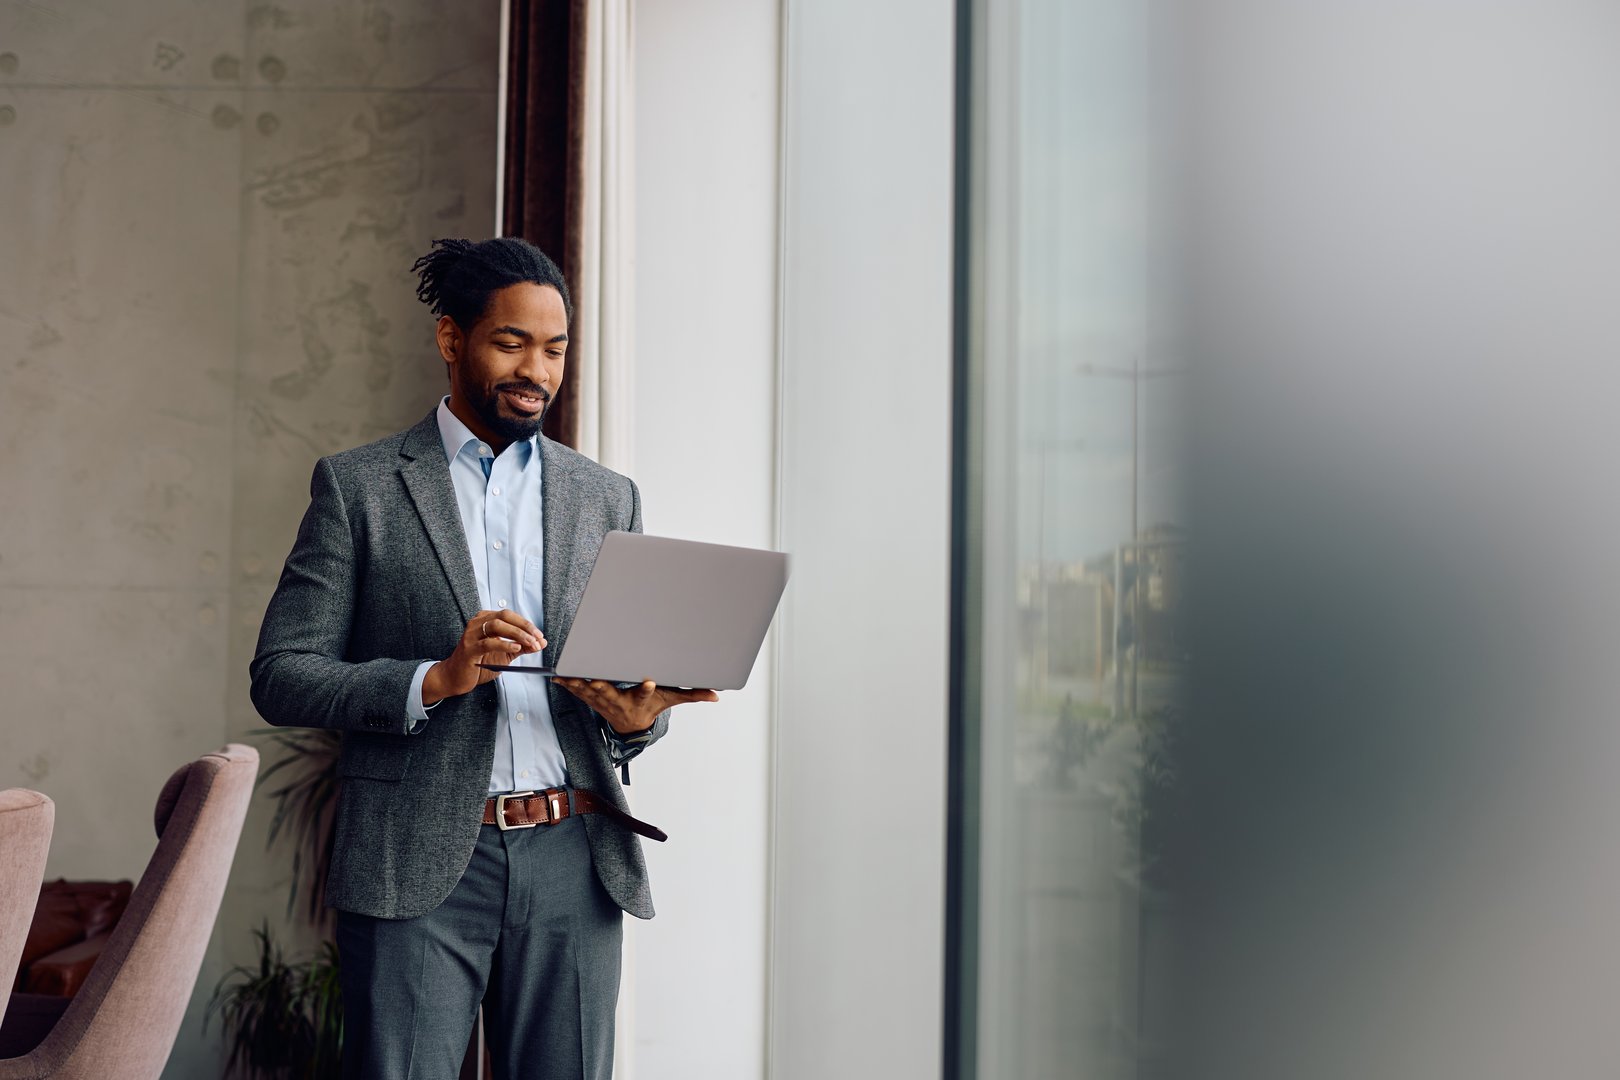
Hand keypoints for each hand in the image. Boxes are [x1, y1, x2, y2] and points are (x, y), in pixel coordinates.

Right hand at [422, 609, 545, 705]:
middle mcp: (477, 623)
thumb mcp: (505, 654)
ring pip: (496, 626)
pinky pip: (488, 643)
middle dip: (524, 626)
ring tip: (529, 643)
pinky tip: (515, 648)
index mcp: (485, 619)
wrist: (456, 678)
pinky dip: (504, 644)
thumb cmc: (479, 663)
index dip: (526, 624)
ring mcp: (471, 635)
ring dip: (517, 634)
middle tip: (537, 638)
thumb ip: (521, 647)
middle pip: (504, 616)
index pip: (509, 615)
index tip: (539, 635)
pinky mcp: (469, 649)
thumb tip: (541, 643)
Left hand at [554, 678, 717, 734]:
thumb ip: (692, 695)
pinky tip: (558, 676)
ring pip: (590, 692)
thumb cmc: (650, 707)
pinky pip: (579, 691)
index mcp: (640, 700)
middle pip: (611, 693)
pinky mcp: (593, 698)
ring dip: (579, 684)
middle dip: (602, 686)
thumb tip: (716, 695)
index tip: (649, 682)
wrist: (630, 725)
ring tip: (569, 674)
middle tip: (595, 678)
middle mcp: (620, 702)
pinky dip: (569, 684)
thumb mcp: (671, 700)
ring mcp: (604, 701)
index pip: (644, 695)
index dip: (646, 690)